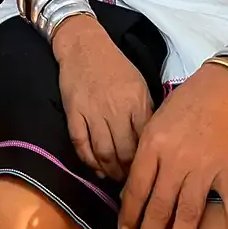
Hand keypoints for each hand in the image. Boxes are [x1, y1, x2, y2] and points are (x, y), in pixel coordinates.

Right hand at [53, 14, 154, 181]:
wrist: (83, 45)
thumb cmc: (115, 66)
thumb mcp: (140, 85)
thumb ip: (147, 113)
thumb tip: (154, 143)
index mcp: (136, 102)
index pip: (145, 142)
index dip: (147, 163)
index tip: (149, 174)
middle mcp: (115, 109)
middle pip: (125, 153)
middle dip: (129, 174)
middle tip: (131, 183)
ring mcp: (92, 111)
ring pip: (103, 153)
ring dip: (110, 171)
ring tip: (115, 177)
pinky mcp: (73, 112)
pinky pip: (80, 144)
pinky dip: (88, 161)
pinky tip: (96, 168)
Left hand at [118, 65, 227, 228]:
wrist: (218, 90)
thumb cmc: (182, 107)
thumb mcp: (153, 125)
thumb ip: (143, 158)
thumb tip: (131, 191)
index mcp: (153, 145)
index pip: (137, 187)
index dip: (130, 213)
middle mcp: (176, 158)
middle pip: (160, 204)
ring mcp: (203, 165)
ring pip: (189, 209)